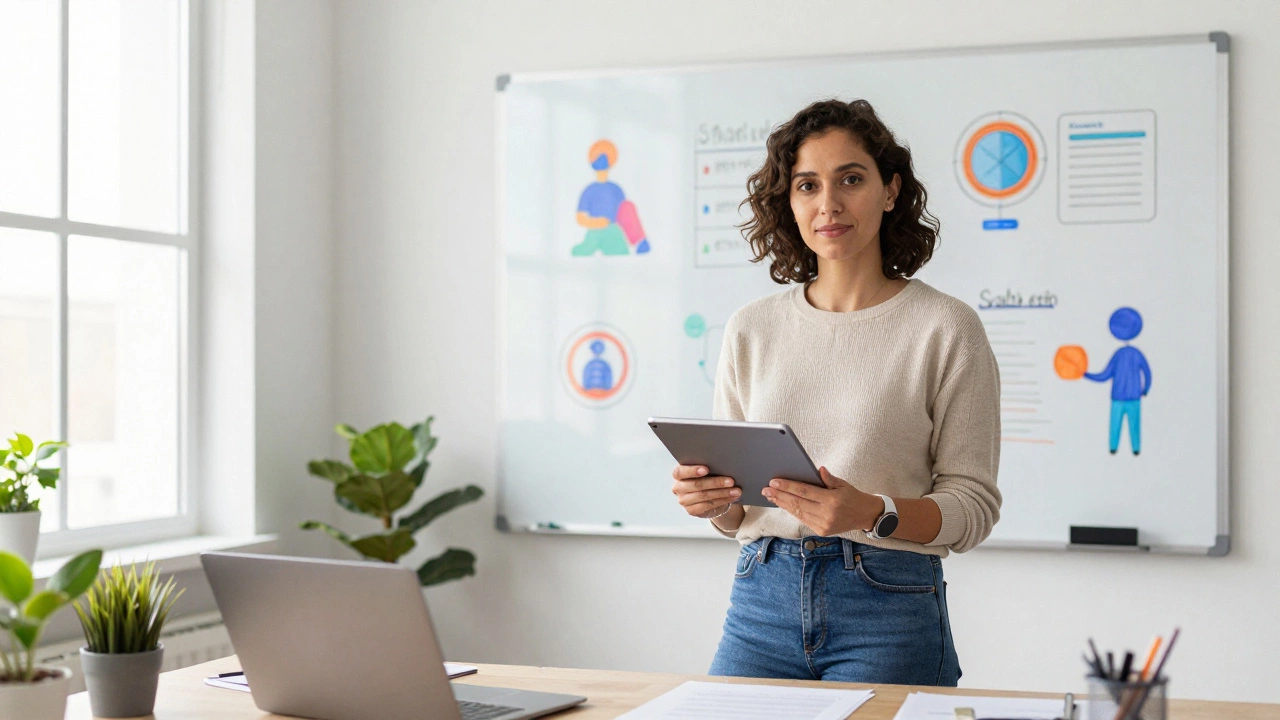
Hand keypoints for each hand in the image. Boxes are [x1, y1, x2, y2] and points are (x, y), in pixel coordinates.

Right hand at [671, 464, 740, 518]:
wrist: (707, 495)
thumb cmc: (707, 477)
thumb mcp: (705, 471)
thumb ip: (709, 467)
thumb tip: (724, 464)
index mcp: (678, 474)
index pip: (680, 472)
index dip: (692, 470)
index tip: (706, 469)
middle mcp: (678, 487)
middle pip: (697, 484)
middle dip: (716, 482)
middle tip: (731, 481)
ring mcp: (683, 500)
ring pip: (704, 496)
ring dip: (723, 493)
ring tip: (736, 491)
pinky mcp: (691, 510)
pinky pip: (708, 505)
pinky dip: (722, 501)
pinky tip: (732, 497)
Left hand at [760, 467, 881, 535]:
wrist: (865, 515)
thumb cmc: (853, 496)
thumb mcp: (843, 484)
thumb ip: (828, 478)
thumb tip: (818, 469)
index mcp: (832, 500)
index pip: (804, 492)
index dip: (787, 486)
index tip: (774, 482)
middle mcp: (826, 514)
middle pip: (797, 503)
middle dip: (779, 496)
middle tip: (766, 489)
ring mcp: (823, 524)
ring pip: (798, 512)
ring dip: (782, 504)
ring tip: (771, 496)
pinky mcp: (821, 531)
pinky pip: (803, 519)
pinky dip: (792, 511)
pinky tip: (783, 504)